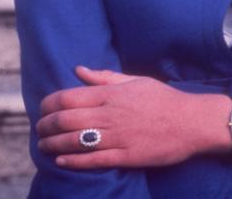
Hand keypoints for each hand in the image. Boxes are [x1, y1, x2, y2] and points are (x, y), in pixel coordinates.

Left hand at [36, 67, 230, 169]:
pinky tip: (60, 160)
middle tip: (39, 129)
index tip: (43, 108)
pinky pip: (93, 161)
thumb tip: (78, 70)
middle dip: (46, 125)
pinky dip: (73, 161)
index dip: (49, 104)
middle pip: (66, 120)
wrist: (192, 121)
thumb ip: (105, 77)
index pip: (69, 97)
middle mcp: (112, 114)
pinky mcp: (126, 157)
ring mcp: (118, 137)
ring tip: (43, 146)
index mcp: (113, 93)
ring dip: (53, 144)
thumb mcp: (136, 81)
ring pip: (75, 142)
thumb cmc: (163, 99)